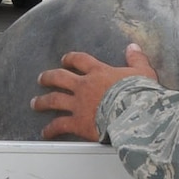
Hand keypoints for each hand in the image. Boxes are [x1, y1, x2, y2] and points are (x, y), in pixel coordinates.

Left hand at [33, 43, 157, 141]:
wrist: (134, 113)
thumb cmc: (140, 94)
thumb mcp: (143, 71)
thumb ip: (136, 59)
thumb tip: (133, 47)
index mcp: (99, 72)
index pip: (80, 60)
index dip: (71, 59)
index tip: (65, 60)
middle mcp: (84, 86)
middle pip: (60, 78)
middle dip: (49, 77)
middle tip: (41, 79)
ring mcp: (78, 104)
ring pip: (54, 100)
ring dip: (42, 101)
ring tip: (35, 103)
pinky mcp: (78, 122)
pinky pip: (60, 125)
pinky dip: (51, 129)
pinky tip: (45, 132)